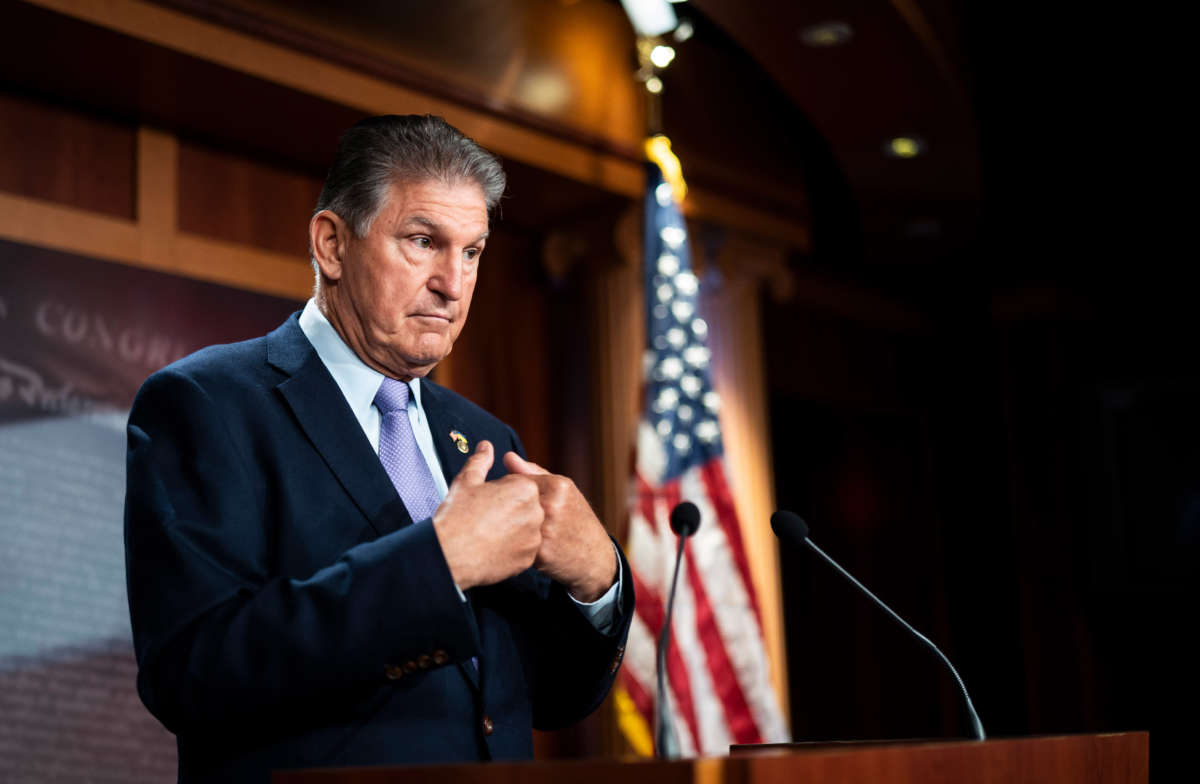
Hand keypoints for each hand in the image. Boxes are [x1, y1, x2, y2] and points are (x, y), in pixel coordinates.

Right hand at [432, 441, 543, 589]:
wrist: (449, 554)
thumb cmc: (456, 515)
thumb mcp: (467, 480)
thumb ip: (481, 460)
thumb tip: (486, 446)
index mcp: (525, 488)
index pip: (519, 486)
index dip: (499, 492)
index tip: (485, 502)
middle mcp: (536, 511)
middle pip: (525, 507)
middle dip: (509, 510)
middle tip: (485, 518)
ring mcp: (533, 537)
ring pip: (526, 529)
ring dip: (512, 529)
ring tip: (488, 533)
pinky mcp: (528, 558)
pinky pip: (524, 550)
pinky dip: (511, 549)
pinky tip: (492, 548)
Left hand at [503, 451, 617, 602]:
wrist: (594, 557)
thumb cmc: (576, 519)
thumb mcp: (562, 490)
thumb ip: (532, 472)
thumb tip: (507, 456)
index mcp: (557, 486)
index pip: (515, 481)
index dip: (510, 493)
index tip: (517, 502)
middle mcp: (552, 506)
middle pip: (510, 502)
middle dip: (505, 510)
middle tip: (511, 518)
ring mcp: (547, 531)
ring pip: (509, 524)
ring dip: (505, 527)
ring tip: (514, 532)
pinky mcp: (540, 554)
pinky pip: (513, 545)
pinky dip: (511, 545)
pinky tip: (519, 546)